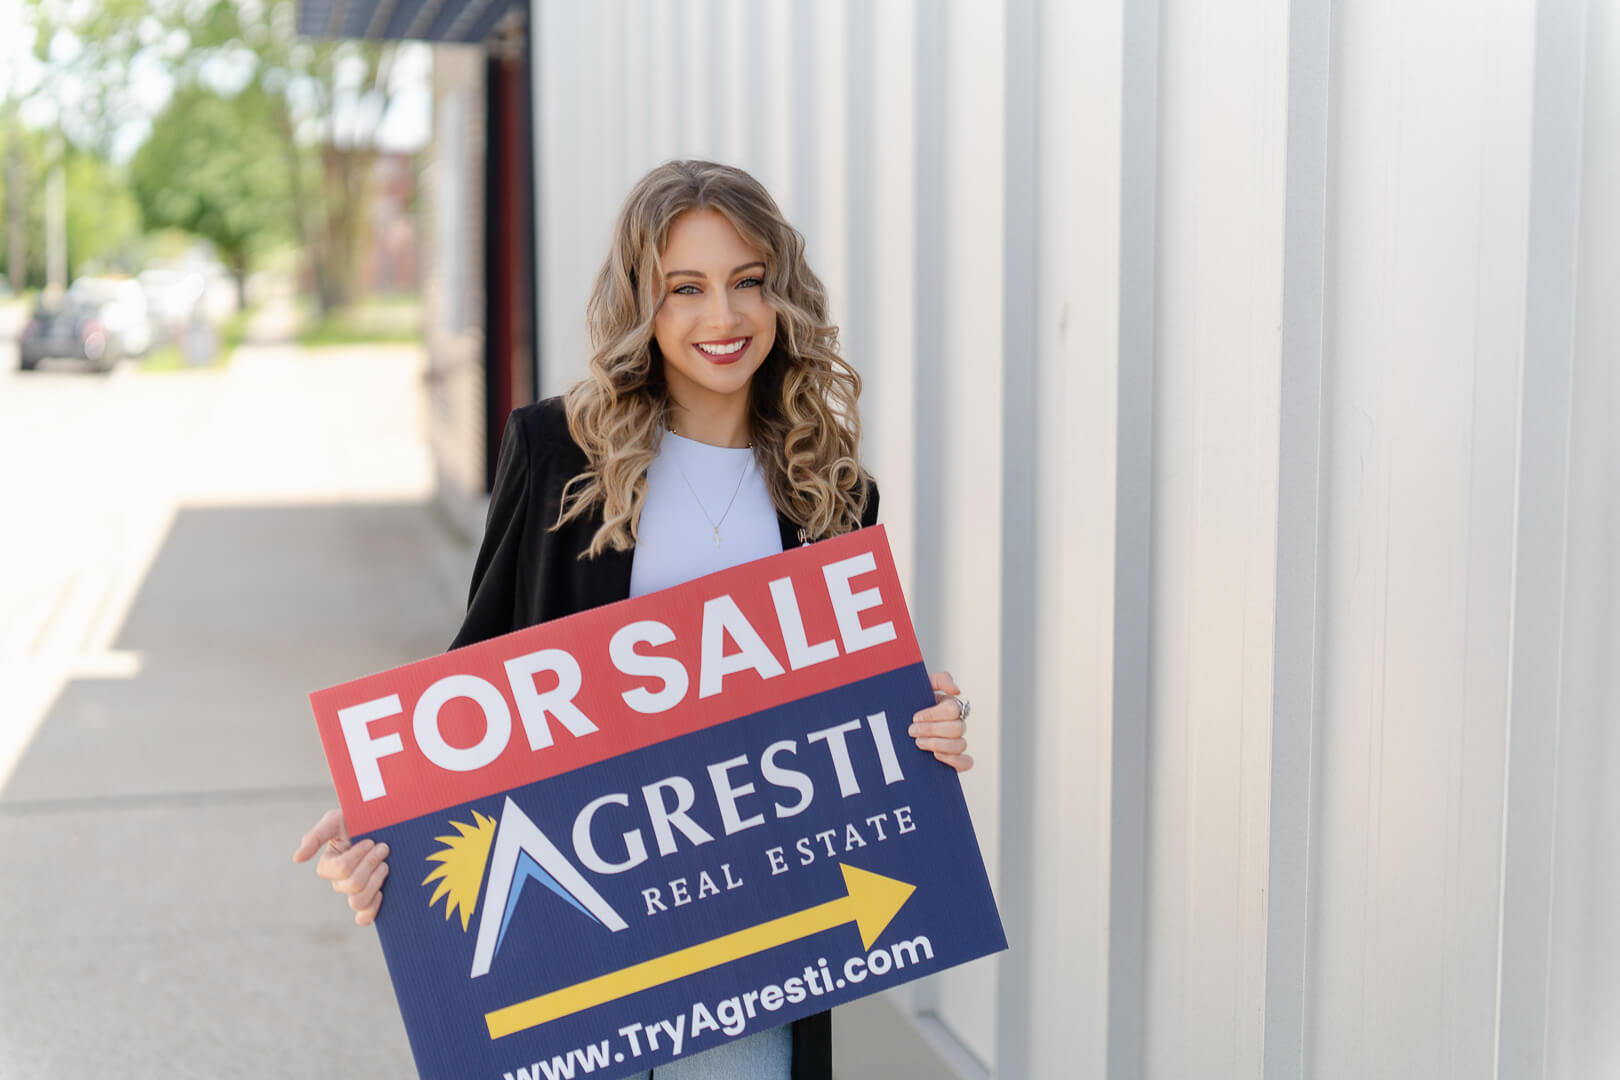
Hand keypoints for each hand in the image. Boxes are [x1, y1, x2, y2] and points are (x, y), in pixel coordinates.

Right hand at [292, 808, 390, 926]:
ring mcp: (355, 893)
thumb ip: (316, 836)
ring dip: (376, 881)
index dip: (358, 856)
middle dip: (371, 864)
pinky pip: (364, 918)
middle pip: (353, 885)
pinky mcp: (370, 900)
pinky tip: (382, 893)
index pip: (341, 869)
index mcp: (328, 865)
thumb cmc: (358, 820)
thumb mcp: (336, 820)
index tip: (370, 841)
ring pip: (358, 902)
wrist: (384, 826)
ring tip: (385, 865)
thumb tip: (297, 858)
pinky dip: (372, 910)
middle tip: (383, 848)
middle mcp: (339, 882)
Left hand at [909, 670, 973, 772]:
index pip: (953, 710)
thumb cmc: (906, 706)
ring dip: (938, 745)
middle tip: (911, 731)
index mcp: (949, 706)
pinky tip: (935, 756)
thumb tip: (957, 691)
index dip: (933, 715)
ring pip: (961, 745)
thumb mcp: (917, 687)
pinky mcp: (954, 760)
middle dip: (932, 730)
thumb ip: (939, 679)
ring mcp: (956, 742)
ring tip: (918, 743)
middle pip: (957, 728)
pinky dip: (953, 760)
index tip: (914, 717)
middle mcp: (956, 724)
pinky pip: (966, 762)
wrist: (891, 727)